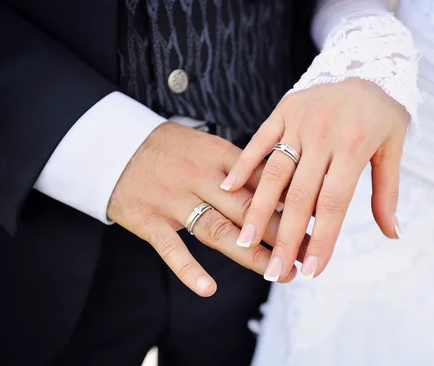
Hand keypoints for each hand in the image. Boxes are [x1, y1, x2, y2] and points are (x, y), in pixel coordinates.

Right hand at [108, 123, 305, 296]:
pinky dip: (188, 268)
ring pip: (217, 229)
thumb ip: (242, 169)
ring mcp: (173, 199)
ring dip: (250, 254)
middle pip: (247, 208)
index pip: (261, 182)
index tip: (317, 219)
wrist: (116, 145)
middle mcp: (200, 177)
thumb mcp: (209, 148)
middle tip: (307, 252)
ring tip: (278, 272)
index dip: (290, 202)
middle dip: (281, 232)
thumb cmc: (172, 150)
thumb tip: (282, 187)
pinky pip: (170, 247)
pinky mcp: (149, 219)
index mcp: (219, 156)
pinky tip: (208, 288)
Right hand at [221, 79, 408, 280]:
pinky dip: (244, 163)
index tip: (312, 270)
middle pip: (301, 195)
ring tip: (245, 240)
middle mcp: (324, 135)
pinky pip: (260, 139)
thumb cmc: (382, 112)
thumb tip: (392, 234)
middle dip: (286, 236)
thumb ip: (387, 192)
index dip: (322, 239)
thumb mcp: (393, 148)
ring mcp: (300, 121)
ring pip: (275, 171)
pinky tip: (229, 188)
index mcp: (355, 146)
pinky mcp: (284, 110)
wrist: (367, 61)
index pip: (335, 203)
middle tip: (273, 270)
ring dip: (258, 208)